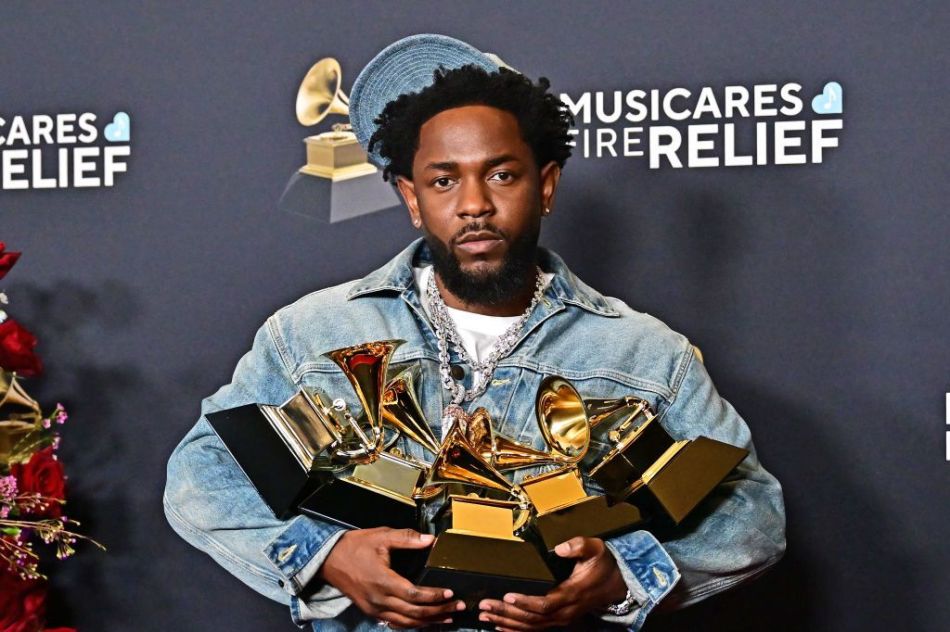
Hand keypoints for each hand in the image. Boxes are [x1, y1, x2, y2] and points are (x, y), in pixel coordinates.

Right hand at [319, 527, 465, 628]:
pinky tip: (425, 622)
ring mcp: (375, 609)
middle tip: (458, 607)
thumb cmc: (355, 547)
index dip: (434, 596)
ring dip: (429, 622)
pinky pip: (395, 623)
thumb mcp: (381, 536)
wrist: (329, 560)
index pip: (414, 594)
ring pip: (406, 623)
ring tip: (447, 618)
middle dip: (438, 611)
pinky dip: (412, 625)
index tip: (450, 593)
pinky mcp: (371, 612)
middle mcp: (379, 600)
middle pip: (414, 613)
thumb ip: (407, 538)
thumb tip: (430, 539)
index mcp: (383, 581)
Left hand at [478, 536, 627, 630]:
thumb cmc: (603, 565)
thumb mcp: (596, 549)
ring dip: (507, 622)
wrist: (617, 585)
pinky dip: (516, 630)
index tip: (507, 595)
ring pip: (531, 626)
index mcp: (571, 594)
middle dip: (507, 613)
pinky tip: (501, 627)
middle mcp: (565, 612)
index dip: (525, 602)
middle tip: (485, 606)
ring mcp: (561, 618)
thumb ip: (579, 546)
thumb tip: (560, 547)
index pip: (544, 604)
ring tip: (486, 615)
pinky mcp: (558, 620)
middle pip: (532, 618)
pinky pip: (535, 629)